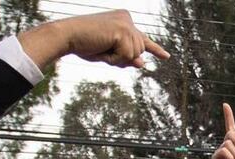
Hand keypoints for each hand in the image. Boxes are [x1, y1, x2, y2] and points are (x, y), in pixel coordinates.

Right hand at [20, 10, 168, 69]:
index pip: (142, 38)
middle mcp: (128, 19)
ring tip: (101, 47)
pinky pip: (127, 56)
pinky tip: (102, 47)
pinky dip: (113, 58)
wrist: (68, 36)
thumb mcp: (108, 54)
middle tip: (102, 49)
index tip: (166, 56)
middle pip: (138, 51)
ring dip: (117, 58)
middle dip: (121, 58)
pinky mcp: (123, 31)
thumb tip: (142, 63)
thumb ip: (127, 58)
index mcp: (124, 20)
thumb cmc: (84, 44)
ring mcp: (127, 23)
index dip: (155, 49)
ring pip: (134, 55)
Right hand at [213, 103, 234, 158]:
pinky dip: (231, 156)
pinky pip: (224, 150)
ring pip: (229, 142)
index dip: (228, 116)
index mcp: (234, 142)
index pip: (231, 126)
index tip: (225, 105)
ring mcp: (220, 151)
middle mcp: (226, 145)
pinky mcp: (216, 158)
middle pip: (232, 134)